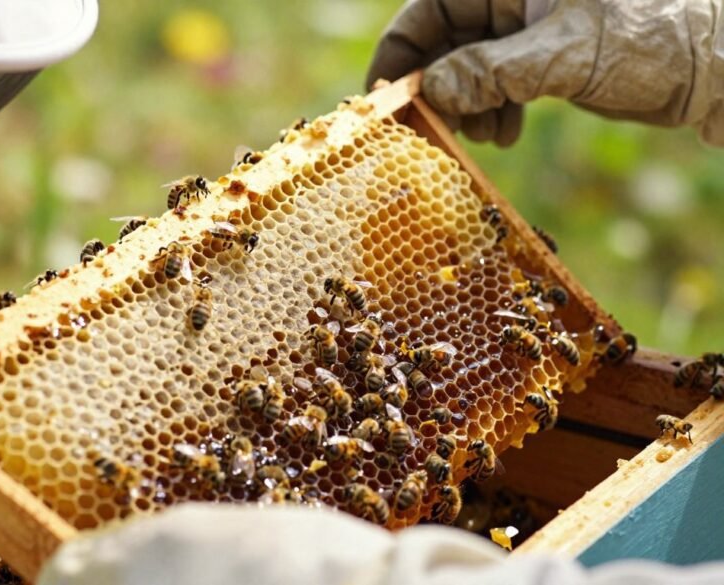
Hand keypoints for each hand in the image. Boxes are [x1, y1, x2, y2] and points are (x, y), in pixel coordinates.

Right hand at [367, 0, 723, 146]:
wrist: (708, 63)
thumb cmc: (647, 35)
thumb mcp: (563, 54)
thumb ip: (492, 71)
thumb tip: (431, 90)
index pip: (427, 10)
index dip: (400, 54)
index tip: (385, 100)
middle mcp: (507, 0)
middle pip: (440, 44)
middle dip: (436, 90)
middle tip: (437, 131)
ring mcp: (522, 30)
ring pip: (464, 70)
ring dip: (464, 108)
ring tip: (485, 134)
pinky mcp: (538, 58)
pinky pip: (492, 86)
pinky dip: (490, 112)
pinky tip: (505, 133)